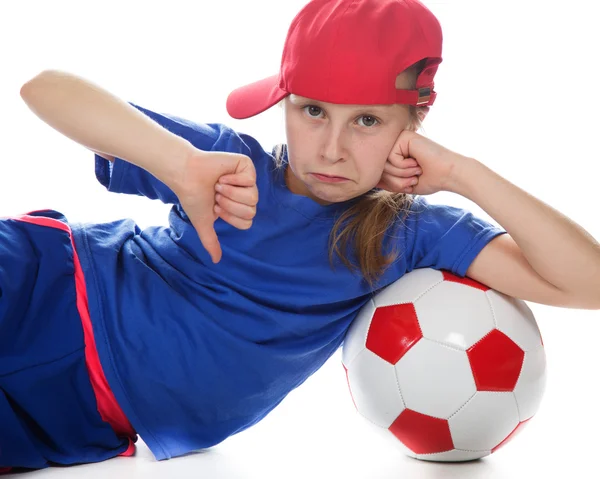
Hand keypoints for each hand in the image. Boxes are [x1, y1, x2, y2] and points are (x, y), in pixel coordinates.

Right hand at [173, 149, 257, 263]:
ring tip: (218, 185)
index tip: (215, 208)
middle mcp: (246, 194)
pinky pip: (250, 179)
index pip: (247, 222)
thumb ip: (211, 241)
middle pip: (251, 211)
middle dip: (229, 204)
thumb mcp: (203, 222)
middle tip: (216, 195)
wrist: (186, 175)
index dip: (230, 217)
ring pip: (253, 197)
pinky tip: (222, 176)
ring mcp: (248, 180)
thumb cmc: (194, 197)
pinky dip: (232, 180)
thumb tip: (216, 261)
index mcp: (239, 208)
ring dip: (230, 192)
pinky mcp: (246, 165)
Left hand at [376, 129, 467, 195]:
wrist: (448, 174)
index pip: (380, 171)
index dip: (392, 183)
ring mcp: (399, 139)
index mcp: (396, 153)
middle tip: (413, 179)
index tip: (410, 183)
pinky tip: (416, 162)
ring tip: (416, 170)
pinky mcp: (403, 136)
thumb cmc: (430, 179)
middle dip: (396, 180)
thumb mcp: (403, 183)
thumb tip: (371, 182)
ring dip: (401, 174)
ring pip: (383, 163)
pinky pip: (391, 157)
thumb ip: (387, 181)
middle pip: (379, 168)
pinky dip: (404, 166)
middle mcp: (396, 144)